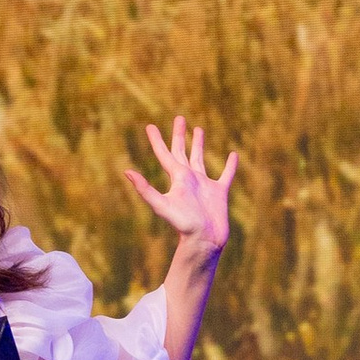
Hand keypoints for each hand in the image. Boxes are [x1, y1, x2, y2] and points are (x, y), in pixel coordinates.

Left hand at [125, 117, 239, 259]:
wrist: (203, 241)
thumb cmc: (183, 225)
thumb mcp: (162, 205)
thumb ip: (145, 189)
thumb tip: (126, 171)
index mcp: (177, 178)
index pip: (164, 155)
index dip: (156, 140)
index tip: (150, 126)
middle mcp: (189, 179)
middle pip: (182, 151)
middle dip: (179, 135)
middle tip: (179, 118)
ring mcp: (204, 185)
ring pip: (200, 159)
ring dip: (199, 144)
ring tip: (198, 129)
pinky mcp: (219, 192)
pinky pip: (226, 175)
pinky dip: (230, 165)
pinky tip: (233, 155)